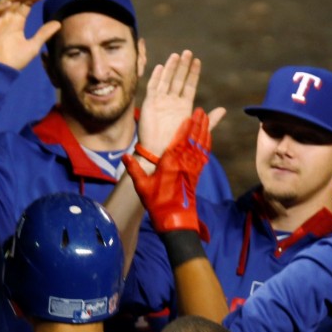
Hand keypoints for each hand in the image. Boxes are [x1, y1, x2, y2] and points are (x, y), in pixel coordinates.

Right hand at [0, 0, 60, 70]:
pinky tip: (9, 5)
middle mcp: (8, 19)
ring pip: (4, 3)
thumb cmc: (16, 60)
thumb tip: (59, 23)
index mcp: (17, 22)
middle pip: (15, 1)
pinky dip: (0, 7)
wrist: (2, 70)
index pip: (24, 5)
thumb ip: (44, 33)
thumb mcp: (34, 45)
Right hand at [124, 109, 210, 233]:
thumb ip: (134, 169)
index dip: (187, 126)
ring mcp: (192, 169)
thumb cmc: (157, 203)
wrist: (175, 220)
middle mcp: (184, 164)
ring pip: (200, 146)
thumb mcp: (141, 187)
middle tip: (201, 111)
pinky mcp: (196, 176)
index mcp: (171, 163)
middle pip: (194, 139)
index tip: (191, 114)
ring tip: (206, 119)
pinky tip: (207, 138)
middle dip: (198, 124)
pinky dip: (206, 145)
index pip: (180, 140)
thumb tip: (124, 155)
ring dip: (204, 131)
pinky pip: (203, 156)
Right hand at [137, 51, 225, 157]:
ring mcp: (161, 101)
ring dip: (172, 68)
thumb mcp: (197, 130)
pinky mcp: (150, 104)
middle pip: (179, 79)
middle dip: (183, 66)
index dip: (193, 74)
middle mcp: (172, 101)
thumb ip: (209, 120)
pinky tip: (162, 67)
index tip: (197, 61)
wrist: (160, 153)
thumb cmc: (178, 144)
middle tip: (188, 52)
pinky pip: (153, 87)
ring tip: (177, 55)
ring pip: (167, 80)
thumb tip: (223, 110)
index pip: (190, 86)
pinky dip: (157, 77)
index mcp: (184, 106)